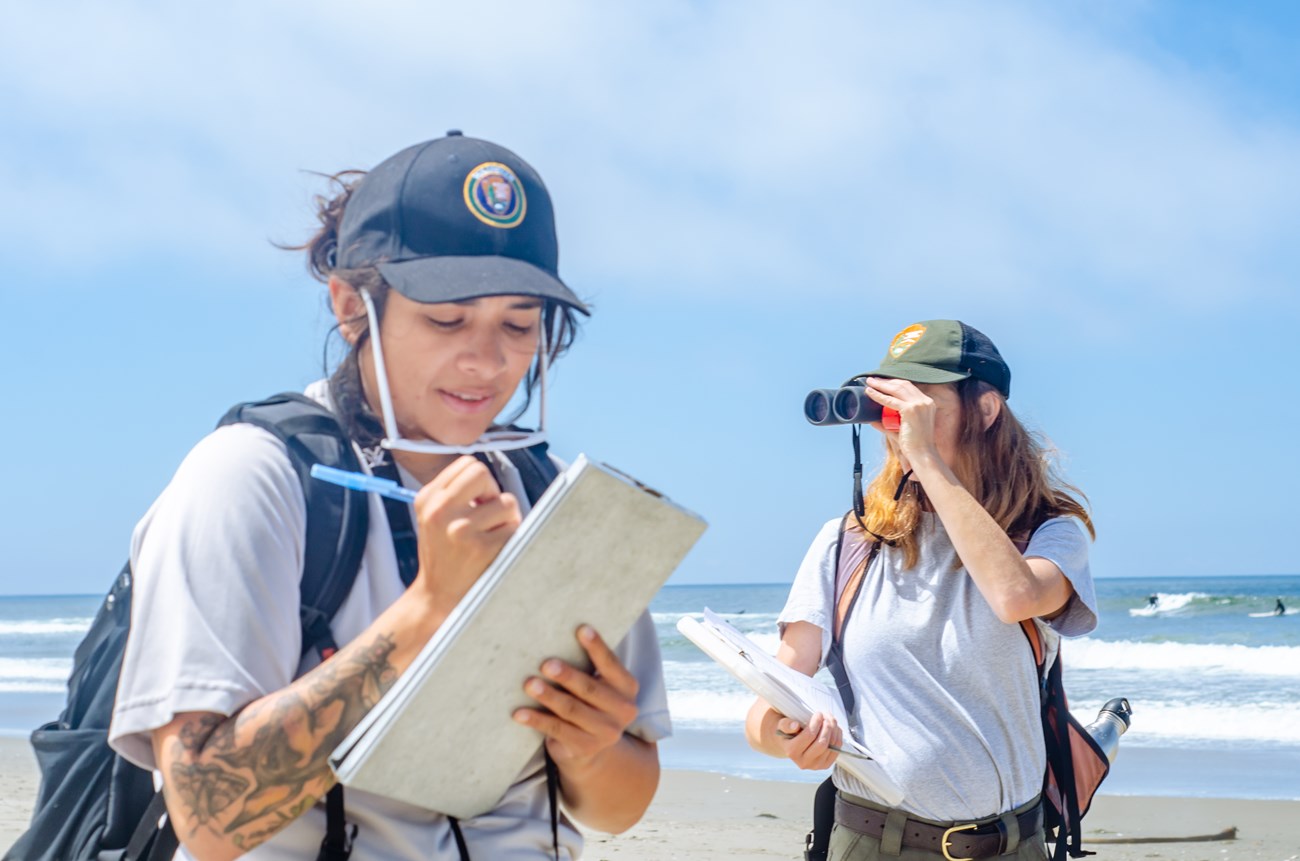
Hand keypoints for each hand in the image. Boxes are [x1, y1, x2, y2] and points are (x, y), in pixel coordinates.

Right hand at [411, 456, 519, 611]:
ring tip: (491, 534)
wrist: (437, 595)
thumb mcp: (434, 516)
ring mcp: (460, 530)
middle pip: (482, 473)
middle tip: (488, 514)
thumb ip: (454, 491)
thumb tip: (489, 477)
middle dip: (493, 492)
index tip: (476, 502)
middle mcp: (439, 511)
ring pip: (507, 502)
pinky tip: (495, 549)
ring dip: (506, 518)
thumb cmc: (443, 552)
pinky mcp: (481, 548)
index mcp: (427, 498)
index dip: (480, 482)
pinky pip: (514, 527)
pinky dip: (511, 536)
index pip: (467, 463)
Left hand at [513, 626, 639, 770]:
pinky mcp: (585, 747)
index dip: (596, 647)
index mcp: (627, 687)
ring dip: (548, 696)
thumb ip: (590, 667)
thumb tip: (556, 639)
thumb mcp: (600, 685)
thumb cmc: (590, 702)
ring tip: (529, 684)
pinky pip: (556, 729)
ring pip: (571, 710)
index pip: (610, 664)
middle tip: (546, 664)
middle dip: (567, 676)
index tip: (581, 629)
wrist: (594, 749)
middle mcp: (622, 710)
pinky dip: (536, 720)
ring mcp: (605, 732)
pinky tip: (519, 713)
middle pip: (589, 689)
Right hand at [776, 713, 841, 770]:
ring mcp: (815, 766)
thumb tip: (795, 725)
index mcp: (792, 751)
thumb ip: (786, 724)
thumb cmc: (788, 732)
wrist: (790, 744)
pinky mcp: (825, 765)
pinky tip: (834, 728)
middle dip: (827, 727)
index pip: (809, 735)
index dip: (816, 723)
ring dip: (834, 730)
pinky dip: (838, 737)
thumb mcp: (782, 725)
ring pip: (831, 746)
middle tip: (826, 716)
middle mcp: (803, 762)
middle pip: (822, 743)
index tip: (818, 713)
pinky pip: (836, 750)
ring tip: (830, 719)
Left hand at [864, 377, 939, 471]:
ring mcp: (919, 404)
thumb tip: (872, 421)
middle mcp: (925, 401)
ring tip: (869, 382)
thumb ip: (888, 425)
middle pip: (903, 385)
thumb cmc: (913, 445)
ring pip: (896, 389)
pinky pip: (890, 400)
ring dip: (881, 384)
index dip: (894, 383)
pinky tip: (870, 393)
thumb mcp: (901, 430)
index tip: (882, 382)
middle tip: (872, 380)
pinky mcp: (911, 410)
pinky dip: (878, 395)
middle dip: (886, 381)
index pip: (909, 388)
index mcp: (927, 403)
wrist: (922, 454)